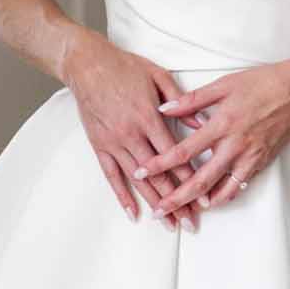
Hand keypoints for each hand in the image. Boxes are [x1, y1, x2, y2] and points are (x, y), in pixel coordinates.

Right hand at [63, 34, 204, 231]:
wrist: (87, 64)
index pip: (175, 156)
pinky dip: (122, 196)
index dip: (190, 179)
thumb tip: (202, 124)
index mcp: (149, 117)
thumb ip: (182, 101)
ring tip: (168, 224)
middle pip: (159, 175)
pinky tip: (133, 214)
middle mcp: (131, 135)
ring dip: (155, 204)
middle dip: (177, 200)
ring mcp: (114, 142)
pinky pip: (112, 176)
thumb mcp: (159, 76)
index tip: (203, 197)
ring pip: (138, 181)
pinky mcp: (100, 145)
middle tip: (190, 222)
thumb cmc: (125, 67)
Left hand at [138, 54, 289, 215]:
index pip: (184, 151)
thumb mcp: (224, 84)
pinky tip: (210, 202)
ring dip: (199, 204)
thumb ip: (192, 100)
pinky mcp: (261, 162)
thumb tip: (163, 108)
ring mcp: (249, 157)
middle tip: (159, 210)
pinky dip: (223, 196)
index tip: (141, 171)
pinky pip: (239, 186)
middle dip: (176, 197)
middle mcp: (234, 145)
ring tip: (181, 212)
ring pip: (220, 189)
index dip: (160, 163)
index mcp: (221, 124)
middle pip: (199, 180)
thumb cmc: (261, 82)